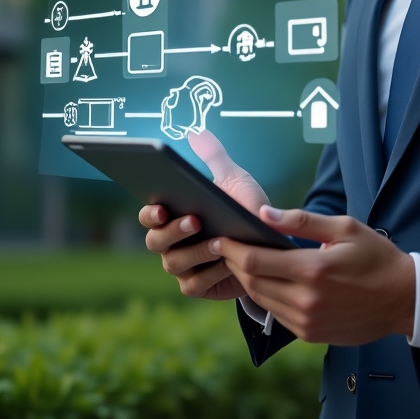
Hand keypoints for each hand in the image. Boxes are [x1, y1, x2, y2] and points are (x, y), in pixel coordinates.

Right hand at [139, 130, 270, 300]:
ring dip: (195, 253)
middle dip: (173, 232)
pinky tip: (226, 263)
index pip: (149, 214)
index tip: (162, 206)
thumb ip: (214, 157)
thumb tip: (197, 132)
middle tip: (195, 221)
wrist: (270, 243)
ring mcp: (183, 266)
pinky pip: (193, 284)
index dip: (151, 212)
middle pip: (155, 241)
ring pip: (173, 263)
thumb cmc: (244, 208)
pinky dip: (209, 274)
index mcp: (173, 215)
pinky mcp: (198, 286)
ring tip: (219, 243)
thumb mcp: (234, 179)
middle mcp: (171, 243)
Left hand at [210, 207, 415, 344]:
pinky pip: (276, 314)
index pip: (255, 261)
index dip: (231, 249)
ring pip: (260, 300)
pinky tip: (265, 281)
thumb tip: (265, 214)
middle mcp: (305, 300)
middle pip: (251, 282)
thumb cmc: (376, 257)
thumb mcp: (344, 228)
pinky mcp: (309, 334)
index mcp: (312, 270)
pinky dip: (265, 296)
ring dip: (246, 281)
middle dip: (233, 263)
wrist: (403, 299)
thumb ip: (302, 221)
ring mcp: (306, 321)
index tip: (220, 237)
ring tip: (240, 261)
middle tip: (224, 247)